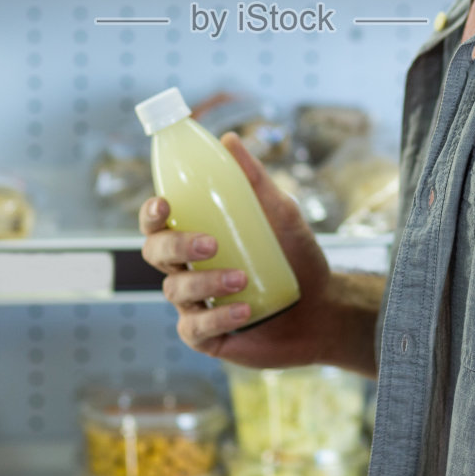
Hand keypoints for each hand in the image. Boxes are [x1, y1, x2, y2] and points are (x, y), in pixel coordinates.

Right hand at [139, 132, 333, 367]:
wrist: (323, 307)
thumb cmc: (296, 256)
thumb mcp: (281, 213)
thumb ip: (254, 179)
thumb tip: (229, 139)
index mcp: (195, 235)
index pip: (157, 223)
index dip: (151, 213)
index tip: (164, 204)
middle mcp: (186, 269)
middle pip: (155, 254)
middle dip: (177, 246)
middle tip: (211, 243)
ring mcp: (194, 304)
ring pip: (176, 290)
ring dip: (206, 282)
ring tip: (242, 278)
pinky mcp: (206, 336)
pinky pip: (196, 328)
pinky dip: (219, 317)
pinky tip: (244, 310)